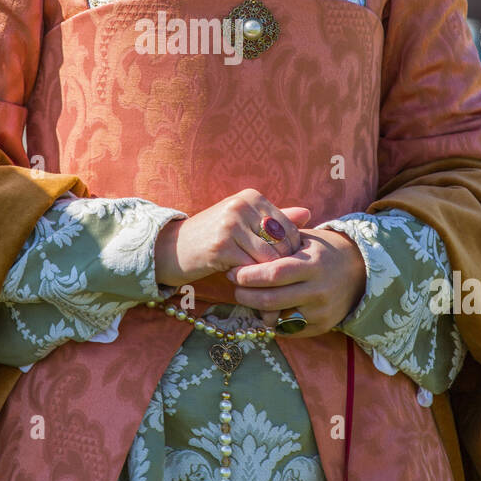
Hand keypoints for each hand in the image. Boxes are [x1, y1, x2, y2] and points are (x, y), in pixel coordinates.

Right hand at [154, 188, 310, 290]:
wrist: (172, 248)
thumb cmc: (213, 236)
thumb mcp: (244, 222)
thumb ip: (276, 217)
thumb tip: (308, 213)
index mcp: (251, 197)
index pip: (289, 227)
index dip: (292, 251)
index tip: (287, 267)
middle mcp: (241, 205)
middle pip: (281, 243)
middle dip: (282, 266)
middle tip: (278, 282)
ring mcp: (230, 224)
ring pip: (268, 259)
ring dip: (266, 276)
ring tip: (260, 283)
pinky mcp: (221, 246)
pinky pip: (250, 269)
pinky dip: (250, 280)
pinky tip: (240, 281)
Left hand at [224, 227, 366, 337]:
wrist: (359, 270)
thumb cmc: (323, 250)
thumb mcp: (304, 239)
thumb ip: (277, 242)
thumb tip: (243, 246)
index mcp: (313, 264)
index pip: (274, 274)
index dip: (249, 275)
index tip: (233, 271)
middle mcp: (319, 291)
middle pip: (271, 300)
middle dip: (246, 295)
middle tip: (234, 287)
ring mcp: (321, 312)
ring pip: (277, 319)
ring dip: (256, 310)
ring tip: (248, 297)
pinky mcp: (322, 327)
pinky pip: (288, 330)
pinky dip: (272, 321)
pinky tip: (265, 309)